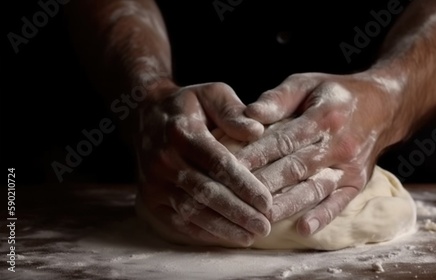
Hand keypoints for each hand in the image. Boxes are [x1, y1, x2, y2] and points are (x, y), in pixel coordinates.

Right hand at [135, 80, 272, 246]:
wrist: (146, 115)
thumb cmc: (190, 105)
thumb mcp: (212, 94)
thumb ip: (233, 111)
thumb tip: (256, 131)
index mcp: (181, 131)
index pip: (217, 163)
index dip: (243, 185)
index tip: (266, 201)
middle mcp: (163, 159)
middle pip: (205, 192)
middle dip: (237, 212)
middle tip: (264, 225)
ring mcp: (153, 181)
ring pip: (191, 211)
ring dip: (222, 227)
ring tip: (251, 236)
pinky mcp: (149, 198)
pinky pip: (177, 221)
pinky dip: (203, 232)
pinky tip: (226, 236)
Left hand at [236, 72, 400, 236]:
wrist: (383, 106)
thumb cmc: (334, 94)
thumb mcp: (306, 83)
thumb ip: (278, 98)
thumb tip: (249, 113)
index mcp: (324, 116)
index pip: (284, 139)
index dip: (256, 154)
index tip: (229, 167)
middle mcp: (339, 144)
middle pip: (296, 167)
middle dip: (264, 184)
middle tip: (235, 198)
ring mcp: (351, 166)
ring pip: (314, 188)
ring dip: (287, 205)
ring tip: (260, 218)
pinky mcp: (358, 182)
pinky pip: (340, 203)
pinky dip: (323, 217)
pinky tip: (303, 229)